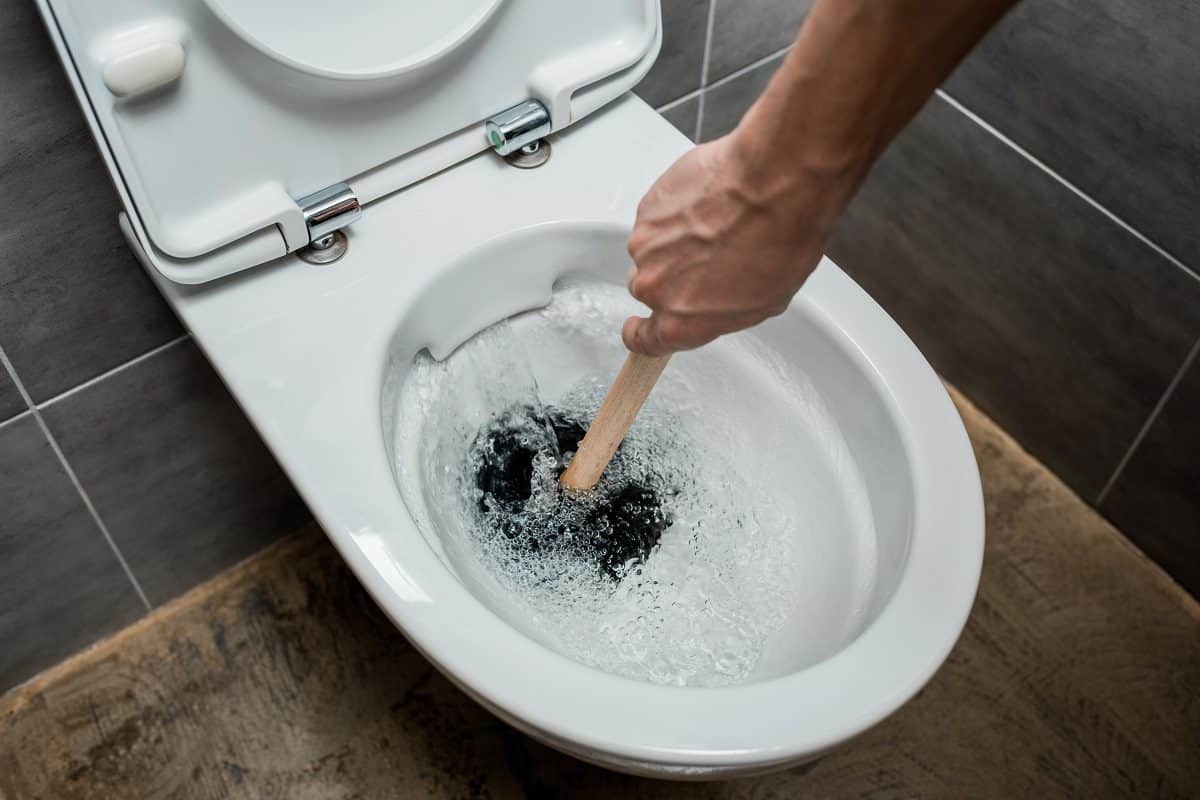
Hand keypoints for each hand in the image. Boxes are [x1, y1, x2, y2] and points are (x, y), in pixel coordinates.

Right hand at [622, 133, 833, 355]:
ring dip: (675, 243)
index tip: (638, 329)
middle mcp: (655, 288)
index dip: (640, 334)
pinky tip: (709, 205)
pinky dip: (676, 214)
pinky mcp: (647, 208)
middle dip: (671, 278)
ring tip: (715, 226)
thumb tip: (715, 304)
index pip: (644, 340)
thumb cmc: (778, 238)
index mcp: (682, 321)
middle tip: (708, 259)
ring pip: (651, 251)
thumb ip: (721, 312)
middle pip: (648, 291)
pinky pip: (655, 218)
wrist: (775, 181)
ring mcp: (646, 246)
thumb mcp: (764, 301)